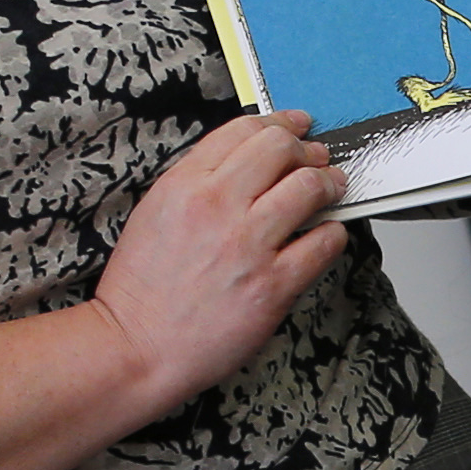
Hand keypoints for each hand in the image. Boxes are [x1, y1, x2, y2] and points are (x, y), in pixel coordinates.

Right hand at [92, 110, 345, 416]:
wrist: (137, 347)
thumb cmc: (143, 291)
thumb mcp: (155, 213)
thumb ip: (196, 182)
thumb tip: (245, 164)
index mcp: (184, 184)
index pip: (243, 129)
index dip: (279, 122)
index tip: (295, 126)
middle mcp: (217, 205)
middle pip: (281, 148)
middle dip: (308, 149)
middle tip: (318, 159)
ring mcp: (248, 245)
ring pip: (309, 187)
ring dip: (329, 183)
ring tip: (333, 188)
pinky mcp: (273, 284)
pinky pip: (324, 243)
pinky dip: (333, 232)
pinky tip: (327, 234)